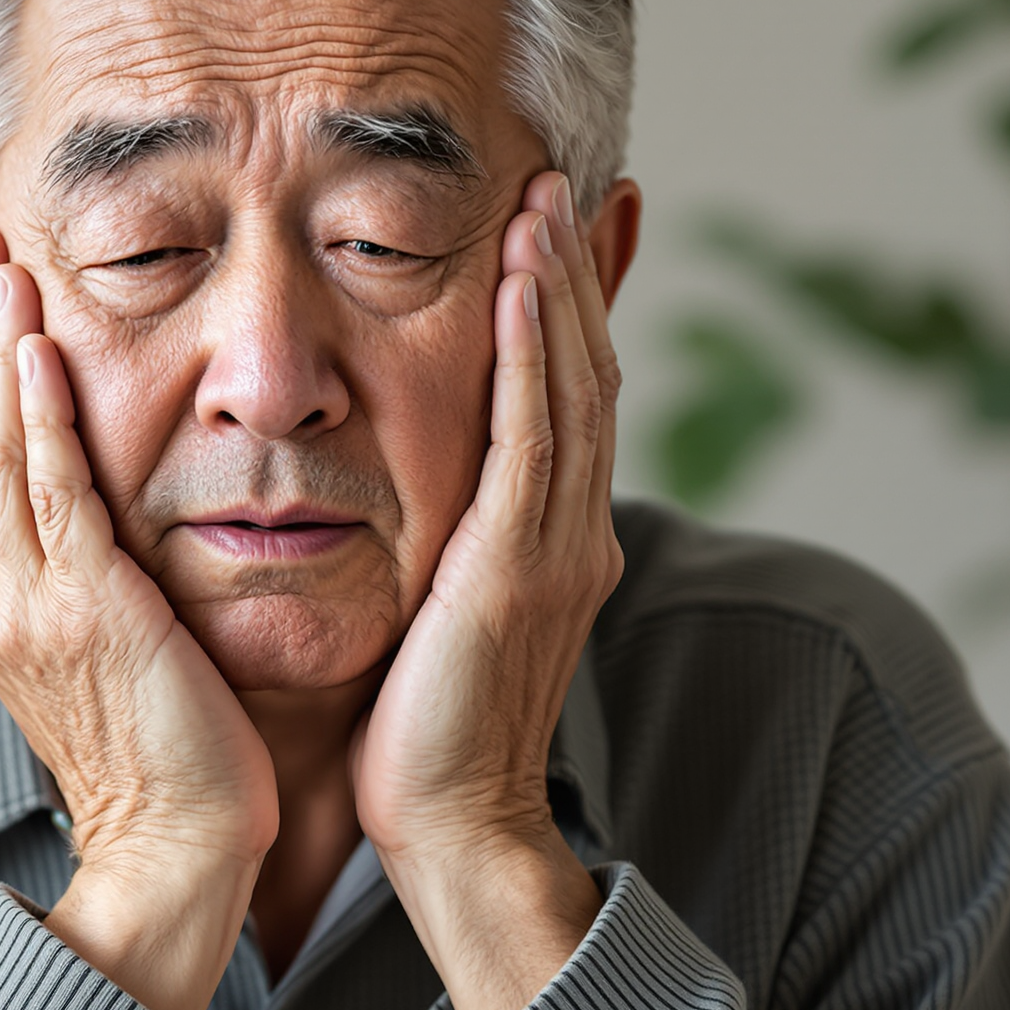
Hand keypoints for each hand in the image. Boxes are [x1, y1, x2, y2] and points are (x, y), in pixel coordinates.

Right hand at [0, 228, 277, 1009]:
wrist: (176, 858)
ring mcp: (29, 606)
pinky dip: (36, 417)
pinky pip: (50, 497)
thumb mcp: (117, 653)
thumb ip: (98, 577)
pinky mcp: (82, 615)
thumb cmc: (171, 759)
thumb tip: (107, 522)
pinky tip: (36, 348)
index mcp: (7, 603)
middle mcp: (1, 596)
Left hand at [352, 171, 623, 1009]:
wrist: (452, 828)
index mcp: (553, 539)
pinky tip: (520, 284)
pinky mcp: (520, 567)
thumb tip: (434, 501)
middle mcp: (572, 530)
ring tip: (546, 200)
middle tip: (563, 182)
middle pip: (581, 374)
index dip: (565, 311)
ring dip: (559, 288)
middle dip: (574, 276)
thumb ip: (457, 545)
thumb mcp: (448, 616)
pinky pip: (532, 437)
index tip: (554, 230)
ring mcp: (557, 546)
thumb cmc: (428, 734)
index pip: (565, 399)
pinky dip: (533, 353)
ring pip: (569, 388)